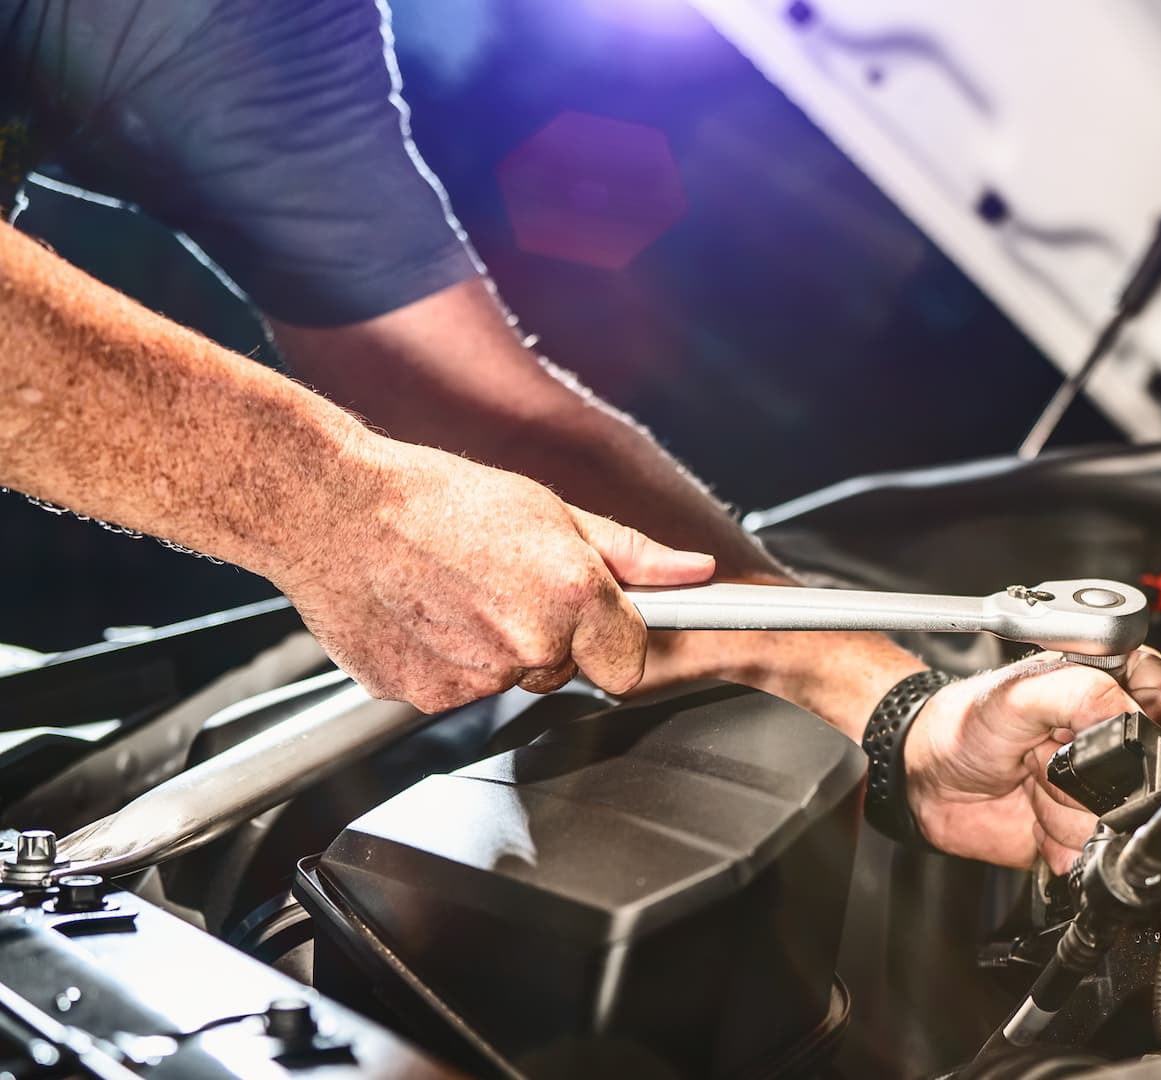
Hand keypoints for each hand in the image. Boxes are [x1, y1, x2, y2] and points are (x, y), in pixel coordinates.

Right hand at [274, 433, 713, 711]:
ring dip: (491, 646)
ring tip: (454, 588)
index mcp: (572, 595)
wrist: (330, 507)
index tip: (603, 623)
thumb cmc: (434, 499)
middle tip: (500, 581)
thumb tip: (694, 573)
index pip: (630, 660)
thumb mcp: (550, 511)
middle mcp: (528, 645)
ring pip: (507, 679)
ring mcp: (473, 679)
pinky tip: (422, 612)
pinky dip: (443, 660)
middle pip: (564, 669)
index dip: (614, 637)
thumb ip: (632, 556)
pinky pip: (455, 689)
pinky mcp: (422, 697)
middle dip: (546, 634)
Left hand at [903, 648, 1160, 872]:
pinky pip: (1094, 854)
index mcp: (1109, 687)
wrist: (926, 777)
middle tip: (1042, 757)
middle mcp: (1111, 739)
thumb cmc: (964, 722)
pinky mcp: (1079, 830)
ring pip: (1119, 823)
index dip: (1136, 734)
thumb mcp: (1020, 692)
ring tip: (1031, 784)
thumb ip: (1084, 694)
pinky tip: (1032, 817)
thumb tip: (1134, 719)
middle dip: (1086, 780)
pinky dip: (1059, 844)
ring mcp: (1098, 789)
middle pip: (1146, 780)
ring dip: (1064, 812)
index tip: (1084, 736)